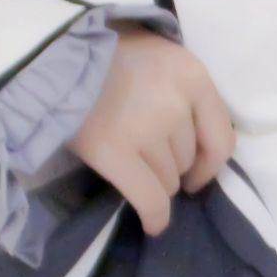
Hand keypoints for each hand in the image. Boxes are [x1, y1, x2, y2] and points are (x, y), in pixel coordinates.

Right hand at [67, 26, 235, 236]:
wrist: (53, 51)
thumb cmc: (107, 55)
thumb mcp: (160, 58)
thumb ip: (184, 94)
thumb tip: (198, 154)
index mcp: (193, 75)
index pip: (222, 138)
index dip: (210, 165)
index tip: (196, 175)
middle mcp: (176, 101)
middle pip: (188, 161)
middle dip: (170, 166)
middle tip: (141, 154)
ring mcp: (147, 127)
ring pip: (168, 181)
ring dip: (153, 181)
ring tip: (126, 161)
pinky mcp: (115, 149)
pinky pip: (149, 199)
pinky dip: (154, 217)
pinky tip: (153, 225)